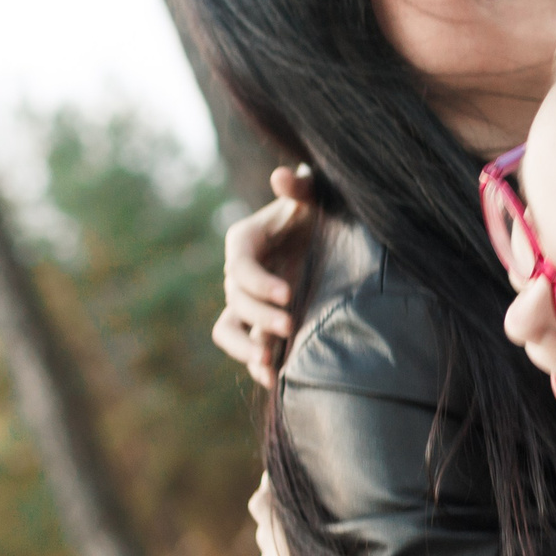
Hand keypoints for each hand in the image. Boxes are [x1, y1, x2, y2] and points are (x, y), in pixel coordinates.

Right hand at [213, 166, 316, 385]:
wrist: (326, 235)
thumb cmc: (317, 210)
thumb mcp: (313, 196)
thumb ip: (299, 188)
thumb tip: (282, 176)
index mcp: (243, 241)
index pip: (240, 266)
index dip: (259, 282)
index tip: (287, 294)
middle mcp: (239, 274)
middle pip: (236, 301)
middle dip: (260, 316)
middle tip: (291, 326)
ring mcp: (246, 302)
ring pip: (228, 330)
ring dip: (245, 348)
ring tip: (268, 364)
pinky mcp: (259, 324)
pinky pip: (246, 348)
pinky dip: (256, 365)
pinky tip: (274, 380)